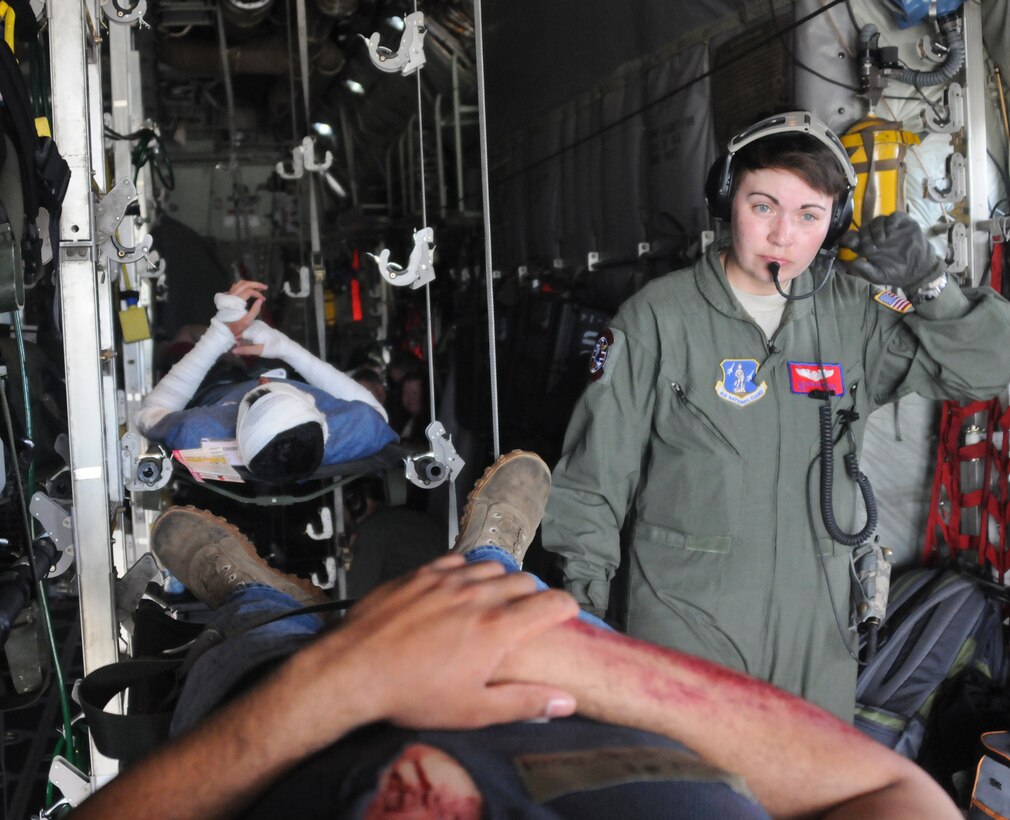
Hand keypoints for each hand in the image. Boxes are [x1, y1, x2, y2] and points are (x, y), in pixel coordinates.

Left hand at [222, 280, 266, 338]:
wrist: (222, 329)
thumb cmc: (235, 327)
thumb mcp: (247, 321)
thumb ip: (255, 310)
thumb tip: (261, 300)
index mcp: (236, 302)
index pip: (249, 291)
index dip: (258, 294)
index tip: (263, 299)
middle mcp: (231, 296)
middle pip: (244, 284)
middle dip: (256, 284)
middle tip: (265, 287)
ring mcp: (228, 295)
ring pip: (239, 284)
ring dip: (250, 284)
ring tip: (258, 288)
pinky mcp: (227, 297)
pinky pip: (235, 287)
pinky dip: (244, 286)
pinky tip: (248, 290)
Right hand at [233, 319, 277, 357]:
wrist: (285, 346)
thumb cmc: (273, 348)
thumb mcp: (259, 351)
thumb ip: (245, 350)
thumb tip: (232, 350)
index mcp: (253, 328)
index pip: (237, 333)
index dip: (234, 341)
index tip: (232, 348)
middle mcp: (254, 323)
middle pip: (240, 331)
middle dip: (239, 340)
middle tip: (238, 350)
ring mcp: (257, 324)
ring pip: (244, 331)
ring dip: (243, 340)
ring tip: (243, 349)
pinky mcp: (259, 326)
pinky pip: (249, 331)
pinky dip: (248, 338)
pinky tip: (248, 345)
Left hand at [300, 556, 577, 731]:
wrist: (354, 669)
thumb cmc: (412, 694)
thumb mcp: (474, 710)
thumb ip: (525, 703)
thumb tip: (565, 702)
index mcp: (497, 628)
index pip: (552, 602)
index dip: (566, 607)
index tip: (566, 614)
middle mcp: (477, 595)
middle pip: (524, 580)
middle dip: (533, 595)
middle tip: (525, 615)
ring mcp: (447, 579)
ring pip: (492, 565)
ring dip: (500, 580)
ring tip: (492, 600)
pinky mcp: (421, 573)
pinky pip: (457, 559)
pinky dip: (467, 570)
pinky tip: (458, 587)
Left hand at [839, 213, 943, 290]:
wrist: (918, 271)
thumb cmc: (895, 273)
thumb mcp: (878, 275)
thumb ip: (865, 270)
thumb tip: (853, 262)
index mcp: (866, 246)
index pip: (853, 237)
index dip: (849, 238)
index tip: (851, 243)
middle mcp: (875, 235)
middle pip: (864, 228)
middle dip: (864, 237)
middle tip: (871, 248)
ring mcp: (889, 228)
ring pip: (878, 220)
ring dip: (876, 230)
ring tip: (881, 241)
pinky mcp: (903, 223)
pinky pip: (895, 216)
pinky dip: (891, 221)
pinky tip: (891, 231)